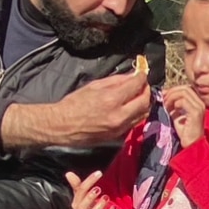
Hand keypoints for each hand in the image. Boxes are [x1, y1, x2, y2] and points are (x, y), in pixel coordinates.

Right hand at [1, 72, 150, 149]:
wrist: (62, 126)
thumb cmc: (74, 103)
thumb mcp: (94, 86)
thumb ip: (116, 81)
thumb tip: (132, 76)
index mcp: (112, 99)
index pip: (136, 86)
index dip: (142, 77)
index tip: (142, 73)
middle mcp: (119, 115)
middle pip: (144, 101)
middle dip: (146, 90)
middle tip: (142, 84)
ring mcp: (120, 128)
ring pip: (143, 114)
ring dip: (144, 103)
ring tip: (138, 95)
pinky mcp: (118, 136)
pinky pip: (134, 123)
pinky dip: (137, 113)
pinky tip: (132, 108)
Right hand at [66, 170, 115, 208]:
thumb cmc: (86, 208)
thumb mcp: (81, 197)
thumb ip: (77, 185)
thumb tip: (69, 173)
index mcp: (77, 204)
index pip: (80, 192)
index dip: (89, 181)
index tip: (99, 173)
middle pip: (82, 207)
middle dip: (90, 197)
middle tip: (99, 188)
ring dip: (99, 206)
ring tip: (106, 197)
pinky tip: (114, 208)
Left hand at [163, 85, 205, 146]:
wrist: (192, 144)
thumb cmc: (185, 132)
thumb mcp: (177, 115)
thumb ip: (173, 105)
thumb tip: (164, 95)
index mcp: (197, 102)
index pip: (186, 89)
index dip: (173, 90)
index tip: (164, 96)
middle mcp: (200, 103)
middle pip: (185, 89)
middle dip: (171, 92)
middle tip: (163, 100)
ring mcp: (199, 107)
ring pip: (184, 93)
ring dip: (171, 97)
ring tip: (166, 106)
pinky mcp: (196, 113)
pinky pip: (183, 102)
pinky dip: (175, 104)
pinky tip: (171, 110)